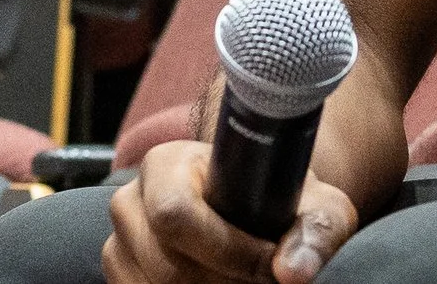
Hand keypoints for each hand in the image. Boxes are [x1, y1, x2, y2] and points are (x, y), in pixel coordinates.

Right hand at [103, 142, 358, 283]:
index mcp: (167, 163)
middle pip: (165, 264)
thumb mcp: (314, 205)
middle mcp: (132, 201)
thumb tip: (294, 271)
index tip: (269, 265)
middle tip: (258, 279)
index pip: (176, 213)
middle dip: (220, 281)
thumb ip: (315, 231)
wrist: (256, 208)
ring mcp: (120, 242)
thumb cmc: (280, 200)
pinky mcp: (121, 273)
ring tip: (240, 280)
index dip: (226, 249)